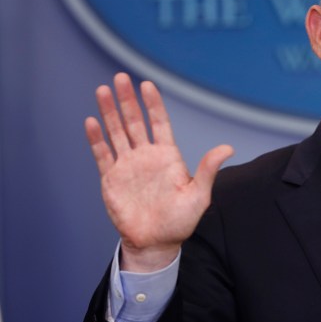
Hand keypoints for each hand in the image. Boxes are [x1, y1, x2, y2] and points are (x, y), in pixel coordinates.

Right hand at [85, 73, 233, 271]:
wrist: (155, 243)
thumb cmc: (180, 220)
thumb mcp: (199, 195)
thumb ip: (208, 170)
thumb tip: (228, 148)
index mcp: (167, 156)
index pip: (159, 123)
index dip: (153, 104)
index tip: (147, 85)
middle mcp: (146, 156)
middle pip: (135, 122)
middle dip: (127, 100)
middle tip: (120, 78)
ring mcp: (128, 166)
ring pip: (117, 133)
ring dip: (109, 113)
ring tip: (102, 91)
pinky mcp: (112, 179)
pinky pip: (102, 155)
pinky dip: (97, 139)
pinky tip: (92, 121)